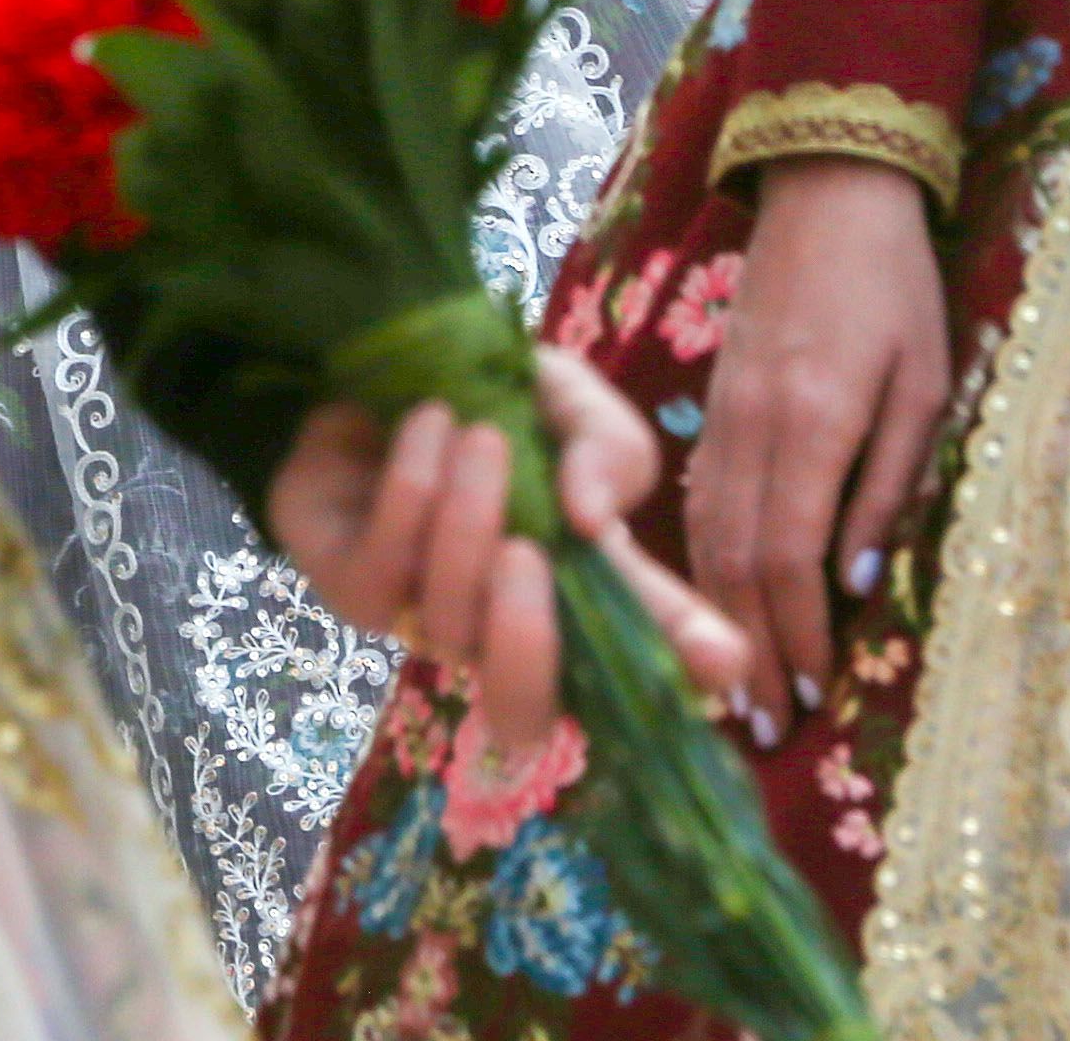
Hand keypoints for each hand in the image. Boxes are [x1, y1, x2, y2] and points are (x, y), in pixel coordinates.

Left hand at [269, 350, 745, 755]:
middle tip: (531, 551)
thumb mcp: (570, 402)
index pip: (631, 663)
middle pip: (520, 713)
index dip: (678, 673)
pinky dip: (413, 488)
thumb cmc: (491, 398)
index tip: (723, 664)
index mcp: (570, 597)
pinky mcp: (345, 587)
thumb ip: (607, 450)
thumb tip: (592, 519)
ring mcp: (418, 617)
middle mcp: (496, 629)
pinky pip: (384, 570)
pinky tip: (427, 427)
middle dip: (527, 641)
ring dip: (468, 514)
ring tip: (478, 433)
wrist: (379, 356)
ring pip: (450, 619)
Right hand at [684, 156, 945, 733]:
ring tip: (738, 685)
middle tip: (766, 726)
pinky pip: (697, 499)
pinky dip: (703, 563)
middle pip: (735, 563)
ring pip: (704, 536)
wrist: (827, 188)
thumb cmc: (896, 286)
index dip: (795, 638)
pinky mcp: (712, 402)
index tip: (811, 698)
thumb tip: (857, 581)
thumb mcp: (926, 383)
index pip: (788, 559)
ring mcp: (722, 413)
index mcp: (814, 423)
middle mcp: (754, 427)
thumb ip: (888, 483)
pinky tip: (715, 601)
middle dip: (749, 651)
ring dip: (719, 617)